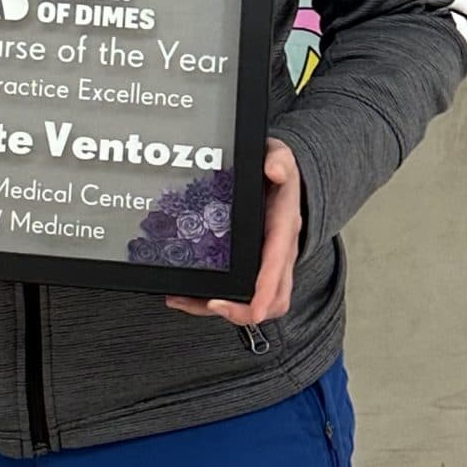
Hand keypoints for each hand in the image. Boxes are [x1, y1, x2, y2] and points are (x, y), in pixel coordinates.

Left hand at [165, 136, 302, 328]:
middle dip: (243, 311)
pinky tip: (182, 295)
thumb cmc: (275, 169)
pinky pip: (235, 293)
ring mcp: (264, 264)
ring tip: (183, 300)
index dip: (265, 290)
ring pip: (251, 303)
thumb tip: (276, 169)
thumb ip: (279, 159)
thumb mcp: (278, 155)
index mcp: (284, 229)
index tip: (252, 307)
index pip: (278, 264)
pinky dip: (206, 300)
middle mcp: (277, 254)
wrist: (276, 174)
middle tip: (212, 304)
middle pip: (272, 299)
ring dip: (218, 308)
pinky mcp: (249, 267)